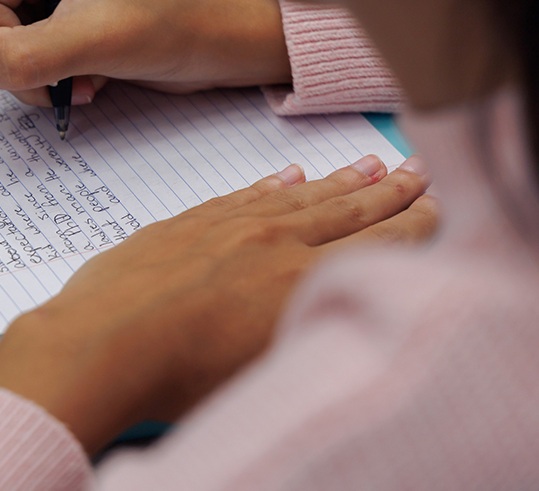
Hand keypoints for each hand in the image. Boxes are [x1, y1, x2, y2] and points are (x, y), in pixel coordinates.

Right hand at [0, 0, 290, 106]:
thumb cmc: (177, 23)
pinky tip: (94, 78)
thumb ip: (21, 55)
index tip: (44, 61)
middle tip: (71, 73)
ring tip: (89, 76)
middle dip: (25, 63)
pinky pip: (35, 61)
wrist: (227, 45)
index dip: (0, 43)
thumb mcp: (92, 41)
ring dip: (44, 77)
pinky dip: (59, 79)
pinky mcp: (71, 23)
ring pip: (9, 51)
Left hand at [0, 155, 436, 453]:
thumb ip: (310, 329)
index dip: (414, 223)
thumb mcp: (268, 373)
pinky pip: (246, 193)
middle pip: (348, 209)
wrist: (101, 341)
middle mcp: (275, 243)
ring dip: (340, 179)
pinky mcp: (190, 221)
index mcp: (304, 281)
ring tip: (369, 163)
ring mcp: (230, 226)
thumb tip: (333, 310)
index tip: (437, 205)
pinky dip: (274, 183)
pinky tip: (291, 175)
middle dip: (390, 190)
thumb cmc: (177, 376)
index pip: (377, 244)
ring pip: (301, 195)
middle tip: (418, 168)